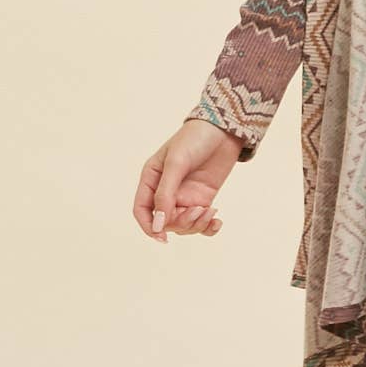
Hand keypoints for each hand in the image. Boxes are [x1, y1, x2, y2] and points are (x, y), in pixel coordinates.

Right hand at [133, 119, 242, 245]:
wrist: (223, 130)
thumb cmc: (194, 139)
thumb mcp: (176, 163)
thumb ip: (165, 194)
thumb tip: (158, 225)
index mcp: (151, 179)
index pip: (142, 210)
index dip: (149, 226)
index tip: (162, 236)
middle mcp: (165, 191)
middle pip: (165, 221)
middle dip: (181, 222)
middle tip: (198, 210)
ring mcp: (185, 196)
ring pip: (183, 225)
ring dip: (196, 224)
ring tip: (210, 211)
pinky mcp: (203, 198)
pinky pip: (201, 222)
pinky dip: (208, 227)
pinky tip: (217, 222)